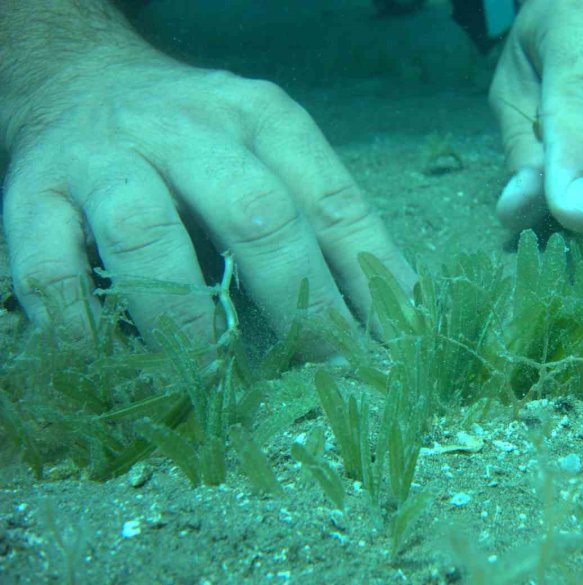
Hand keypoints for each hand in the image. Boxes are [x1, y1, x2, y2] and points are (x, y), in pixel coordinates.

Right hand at [2, 51, 414, 345]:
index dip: (372, 280)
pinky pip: (51, 269)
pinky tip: (113, 366)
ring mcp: (106, 158)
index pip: (333, 202)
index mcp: (262, 117)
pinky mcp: (33, 194)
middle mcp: (187, 128)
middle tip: (330, 372)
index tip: (396, 346)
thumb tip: (387, 318)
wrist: (76, 77)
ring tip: (216, 378)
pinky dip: (81, 328)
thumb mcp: (266, 153)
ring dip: (187, 318)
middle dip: (303, 305)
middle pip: (256, 214)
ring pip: (147, 234)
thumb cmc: (193, 139)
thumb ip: (318, 222)